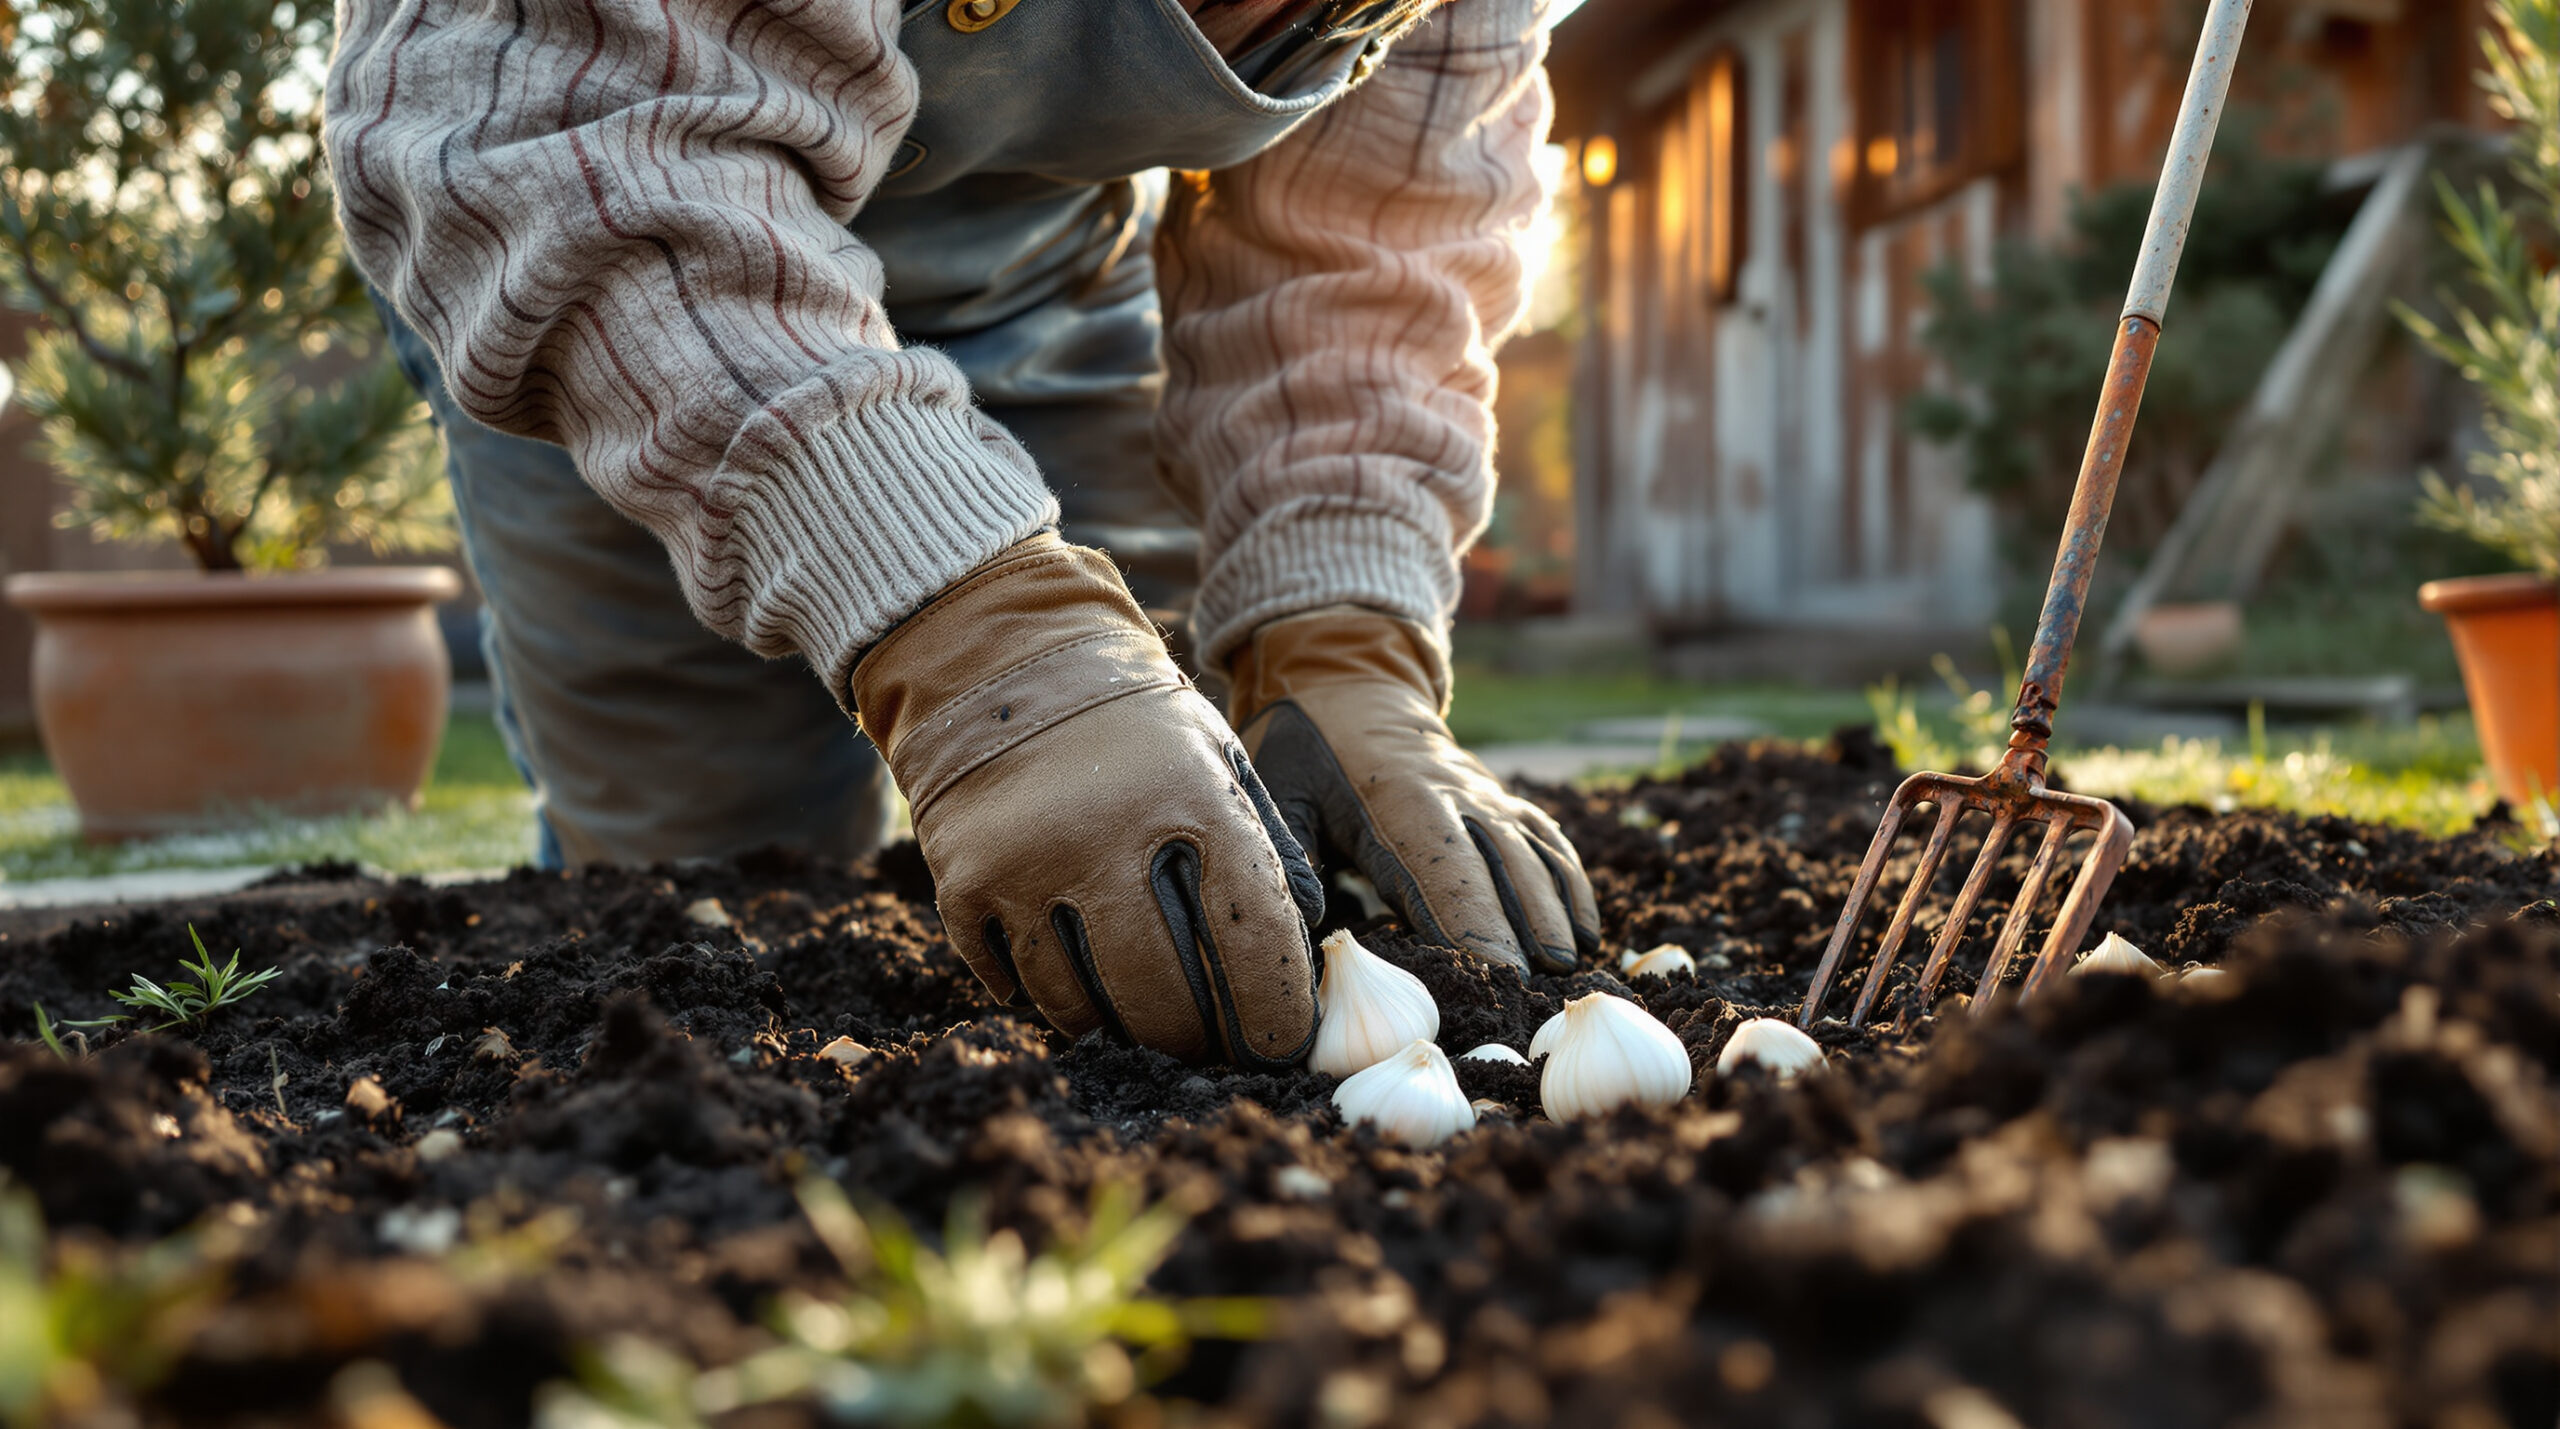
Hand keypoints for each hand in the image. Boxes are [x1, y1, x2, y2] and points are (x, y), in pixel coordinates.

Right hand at [853, 536, 1323, 1066]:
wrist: (1006, 659)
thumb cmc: (1135, 723)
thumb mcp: (1219, 758)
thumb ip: (1267, 845)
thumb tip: (1311, 938)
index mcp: (1191, 799)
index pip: (1251, 935)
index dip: (1276, 1007)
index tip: (1284, 1044)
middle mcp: (1107, 835)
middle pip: (1164, 994)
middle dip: (1199, 1040)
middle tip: (1214, 1053)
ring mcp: (1027, 862)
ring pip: (1083, 1003)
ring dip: (1123, 1032)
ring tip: (1150, 1034)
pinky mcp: (965, 881)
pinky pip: (1012, 981)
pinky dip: (1048, 1000)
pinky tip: (1078, 997)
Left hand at [1228, 606, 1599, 974]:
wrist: (1352, 688)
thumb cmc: (1304, 749)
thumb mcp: (1277, 786)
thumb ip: (1289, 847)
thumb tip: (1306, 920)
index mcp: (1398, 797)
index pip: (1443, 867)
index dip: (1473, 920)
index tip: (1497, 970)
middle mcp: (1455, 794)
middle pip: (1500, 866)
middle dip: (1525, 928)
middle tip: (1540, 987)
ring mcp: (1485, 795)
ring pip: (1533, 854)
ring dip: (1555, 910)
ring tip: (1569, 966)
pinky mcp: (1501, 800)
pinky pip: (1547, 840)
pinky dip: (1571, 883)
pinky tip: (1587, 931)